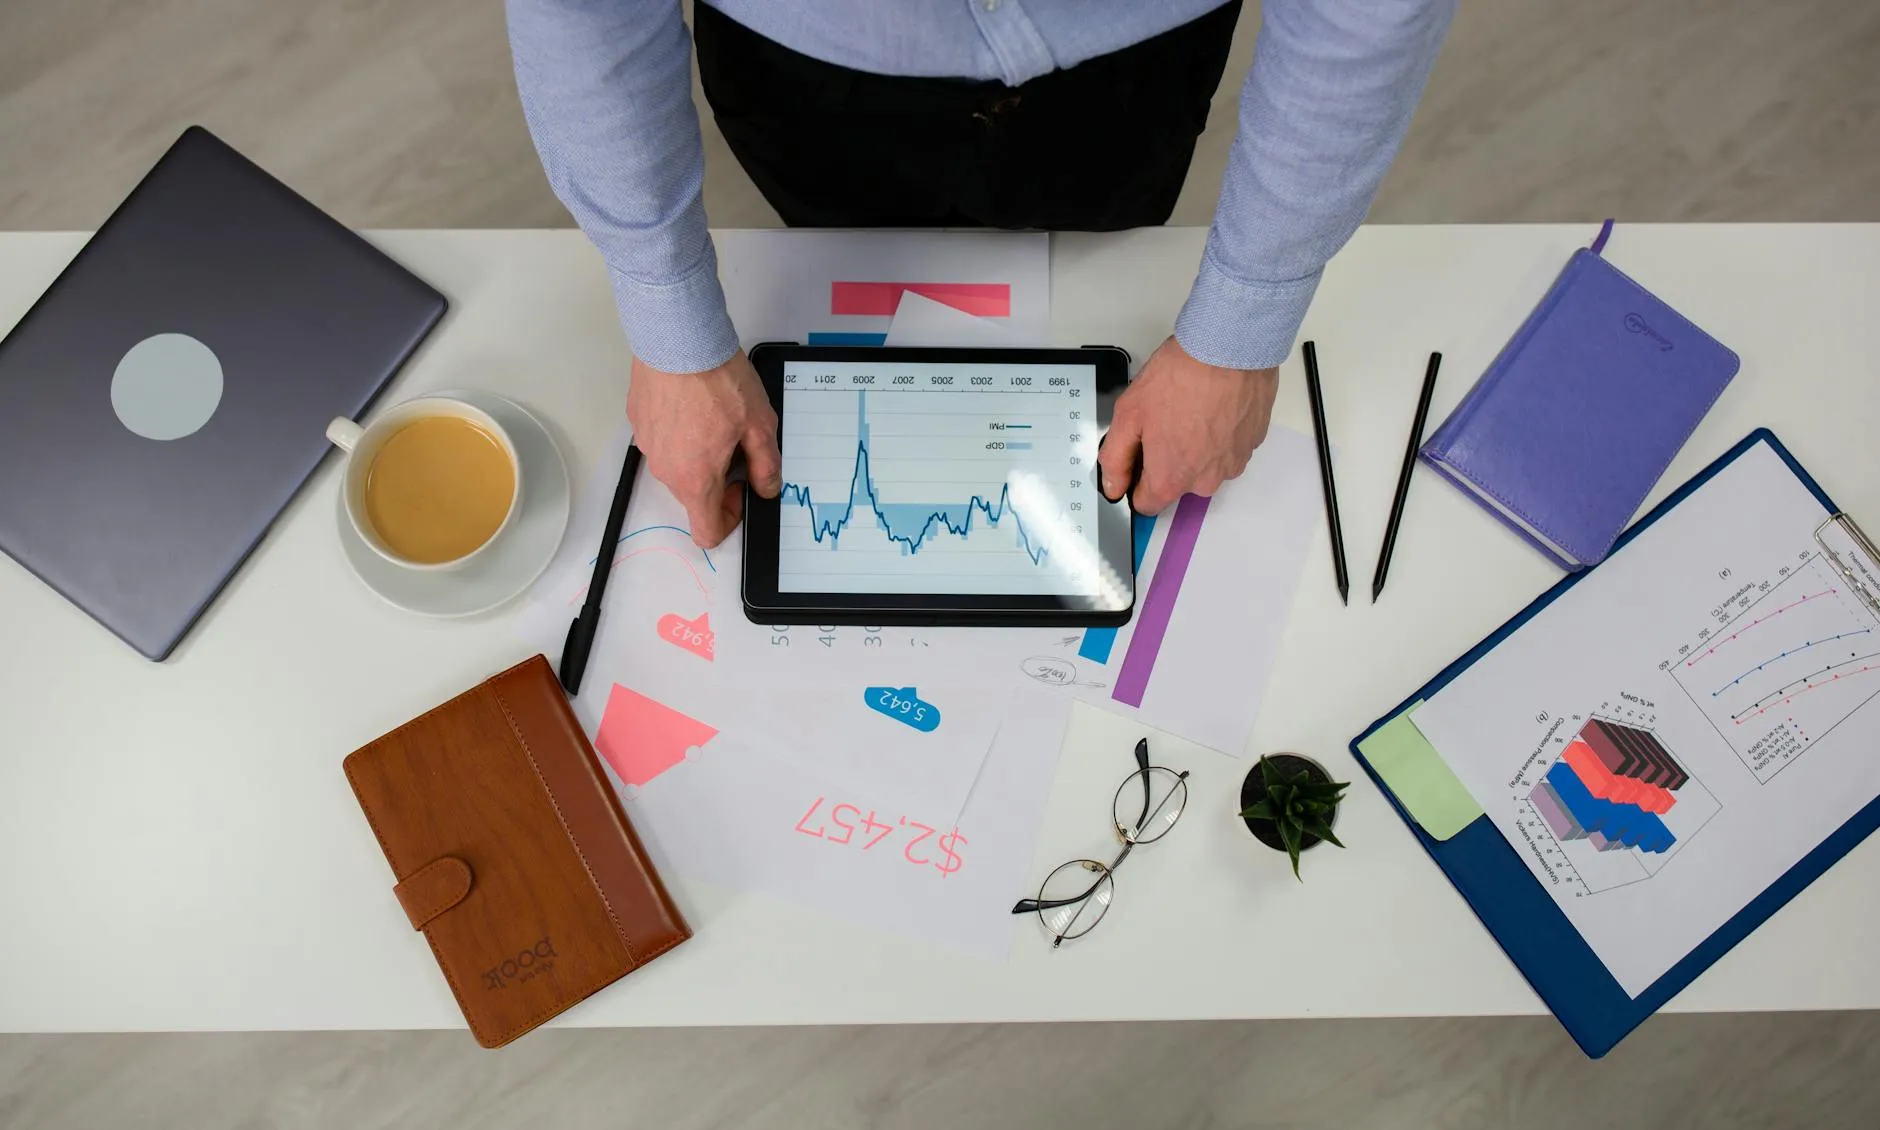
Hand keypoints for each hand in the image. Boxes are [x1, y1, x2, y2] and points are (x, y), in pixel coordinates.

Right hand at [626, 350, 780, 547]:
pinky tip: (695, 404)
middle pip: (693, 495)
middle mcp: (665, 469)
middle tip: (736, 442)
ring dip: (698, 454)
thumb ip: (766, 465)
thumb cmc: (717, 379)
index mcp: (695, 479)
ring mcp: (648, 445)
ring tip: (716, 417)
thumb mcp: (759, 425)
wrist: (678, 338)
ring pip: (677, 466)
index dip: (730, 518)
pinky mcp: (639, 422)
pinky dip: (680, 432)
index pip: (707, 530)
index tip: (742, 489)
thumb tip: (766, 487)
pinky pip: (663, 440)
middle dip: (718, 479)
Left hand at [1096, 337, 1279, 514]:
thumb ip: (1116, 458)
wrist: (1228, 348)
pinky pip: (1227, 447)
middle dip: (1167, 458)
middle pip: (1177, 483)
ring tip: (1190, 409)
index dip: (1136, 482)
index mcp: (1171, 478)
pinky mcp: (1251, 444)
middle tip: (1164, 421)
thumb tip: (1114, 484)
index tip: (1138, 459)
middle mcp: (1205, 480)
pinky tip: (1210, 407)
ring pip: (1204, 465)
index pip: (1146, 504)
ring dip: (1196, 446)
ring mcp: (1232, 463)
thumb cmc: (1182, 376)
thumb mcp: (1129, 414)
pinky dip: (1218, 433)